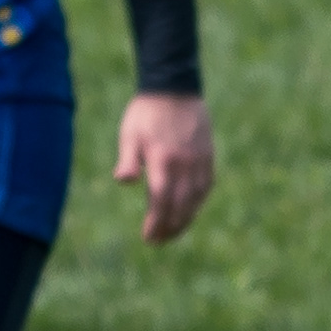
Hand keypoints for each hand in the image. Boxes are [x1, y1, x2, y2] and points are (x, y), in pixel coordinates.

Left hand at [111, 91, 214, 245]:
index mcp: (164, 161)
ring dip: (186, 219)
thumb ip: (128, 159)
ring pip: (196, 199)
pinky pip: (206, 186)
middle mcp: (185, 164)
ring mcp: (199, 161)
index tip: (148, 237)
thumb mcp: (130, 134)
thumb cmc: (146, 113)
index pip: (162, 200)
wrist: (174, 88)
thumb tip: (123, 181)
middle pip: (181, 205)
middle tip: (158, 241)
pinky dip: (198, 202)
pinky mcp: (207, 156)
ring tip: (174, 233)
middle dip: (170, 227)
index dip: (156, 222)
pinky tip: (190, 210)